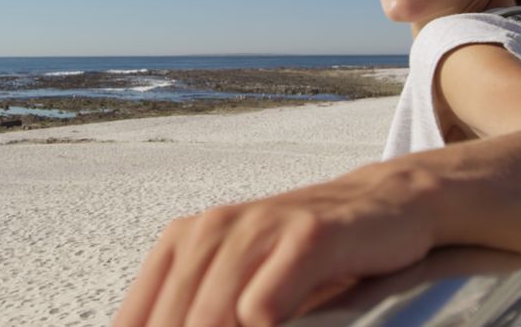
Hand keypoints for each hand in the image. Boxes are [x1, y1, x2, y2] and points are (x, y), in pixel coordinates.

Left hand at [112, 162, 440, 325]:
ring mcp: (261, 229)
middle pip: (175, 325)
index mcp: (185, 240)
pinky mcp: (309, 237)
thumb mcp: (239, 279)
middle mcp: (213, 229)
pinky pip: (264, 306)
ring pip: (213, 318)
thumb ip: (201, 312)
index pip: (136, 320)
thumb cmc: (307, 254)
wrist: (384, 205)